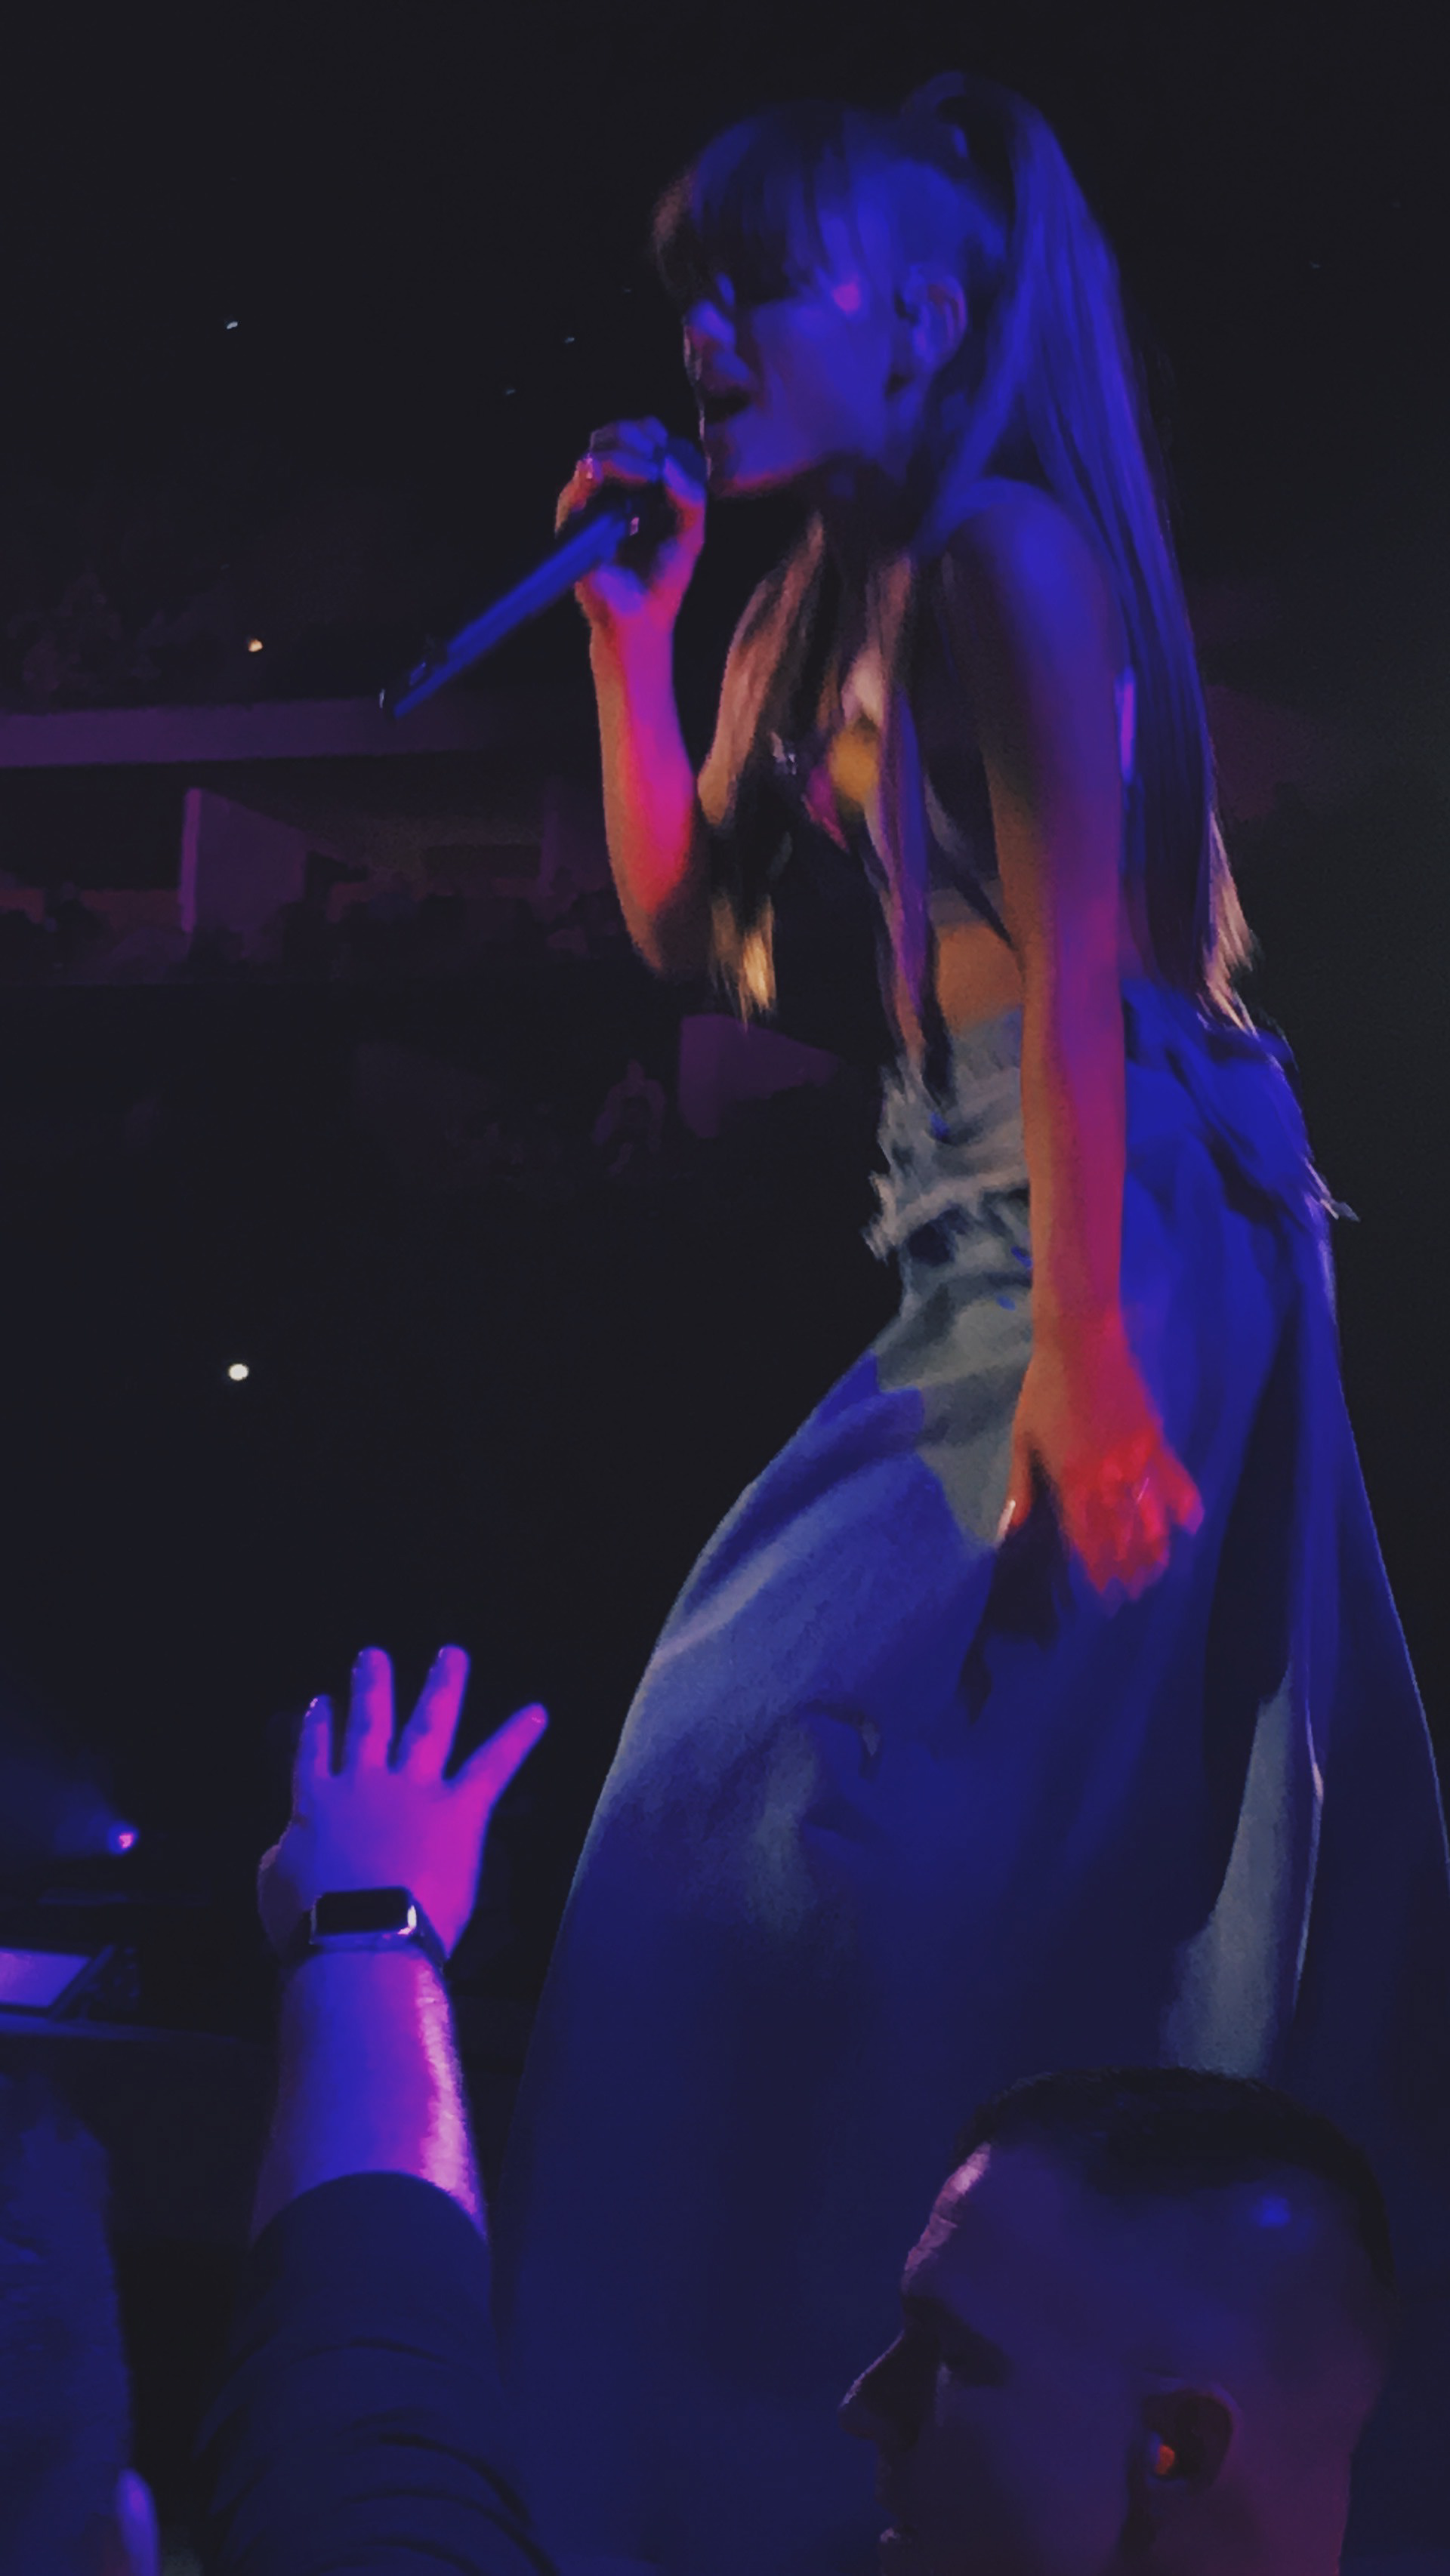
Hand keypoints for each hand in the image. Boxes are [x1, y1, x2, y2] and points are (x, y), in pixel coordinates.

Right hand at [257, 1646, 546, 1958]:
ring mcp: (413, 1788)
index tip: (321, 1701)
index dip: (317, 1726)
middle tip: (373, 1654)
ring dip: (441, 1686)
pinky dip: (516, 1738)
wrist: (360, 1935)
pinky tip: (538, 1713)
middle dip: (371, 1686)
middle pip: (368, 1723)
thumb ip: (284, 1853)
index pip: (314, 1753)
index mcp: (316, 1802)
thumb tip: (289, 1843)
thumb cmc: (309, 1922)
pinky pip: (493, 1766)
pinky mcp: (458, 1807)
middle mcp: (364, 1781)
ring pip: (428, 1725)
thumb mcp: (272, 1882)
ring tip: (453, 1654)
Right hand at [555, 416, 705, 635]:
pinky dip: (604, 473)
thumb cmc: (664, 577)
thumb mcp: (691, 532)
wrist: (641, 617)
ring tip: (650, 472)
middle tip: (659, 457)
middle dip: (637, 436)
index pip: (637, 436)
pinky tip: (630, 480)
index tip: (671, 452)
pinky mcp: (572, 521)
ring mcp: (589, 503)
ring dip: (625, 452)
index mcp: (638, 484)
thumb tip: (666, 463)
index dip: (652, 433)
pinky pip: (580, 484)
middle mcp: (610, 488)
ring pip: (595, 451)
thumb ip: (689, 495)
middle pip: (612, 435)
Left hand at [1000, 1319, 1202, 1600]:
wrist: (1080, 1343)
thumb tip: (1009, 1530)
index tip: (1103, 1593)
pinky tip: (1193, 1523)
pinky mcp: (1154, 1438)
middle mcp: (1107, 1477)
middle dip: (1126, 1566)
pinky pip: (1173, 1476)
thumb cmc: (1043, 1389)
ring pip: (1149, 1513)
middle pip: (1119, 1533)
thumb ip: (1022, 1487)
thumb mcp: (1024, 1439)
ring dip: (1155, 1545)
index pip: (1085, 1536)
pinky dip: (1184, 1500)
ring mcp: (1135, 1459)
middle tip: (1133, 1594)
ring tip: (1160, 1571)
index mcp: (1071, 1480)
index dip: (1095, 1567)